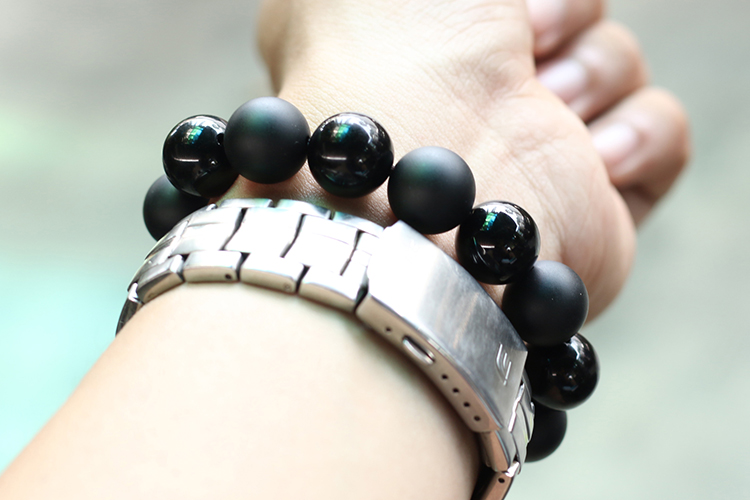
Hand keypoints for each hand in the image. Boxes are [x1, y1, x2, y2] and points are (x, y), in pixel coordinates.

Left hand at [228, 0, 688, 317]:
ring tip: (548, 108)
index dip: (524, 5)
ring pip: (618, 65)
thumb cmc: (384, 59)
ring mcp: (540, 151)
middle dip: (556, 22)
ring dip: (592, 74)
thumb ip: (426, 5)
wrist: (424, 179)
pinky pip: (663, 136)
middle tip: (522, 46)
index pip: (513, 15)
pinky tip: (594, 158)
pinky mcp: (593, 206)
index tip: (502, 13)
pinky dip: (640, 136)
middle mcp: (485, 100)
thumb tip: (481, 16)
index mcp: (435, 49)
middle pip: (567, 23)